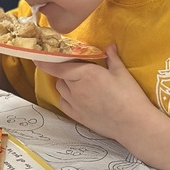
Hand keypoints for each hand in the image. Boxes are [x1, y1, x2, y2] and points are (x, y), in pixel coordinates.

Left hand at [38, 44, 156, 144]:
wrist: (133, 124)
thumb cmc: (129, 96)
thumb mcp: (122, 73)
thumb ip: (112, 58)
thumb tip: (109, 46)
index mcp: (85, 74)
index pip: (56, 66)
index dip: (44, 60)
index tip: (37, 56)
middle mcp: (76, 88)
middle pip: (60, 75)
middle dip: (64, 69)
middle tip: (75, 67)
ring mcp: (75, 103)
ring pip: (60, 89)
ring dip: (64, 82)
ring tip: (77, 81)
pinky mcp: (77, 116)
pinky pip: (63, 103)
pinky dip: (65, 97)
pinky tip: (76, 96)